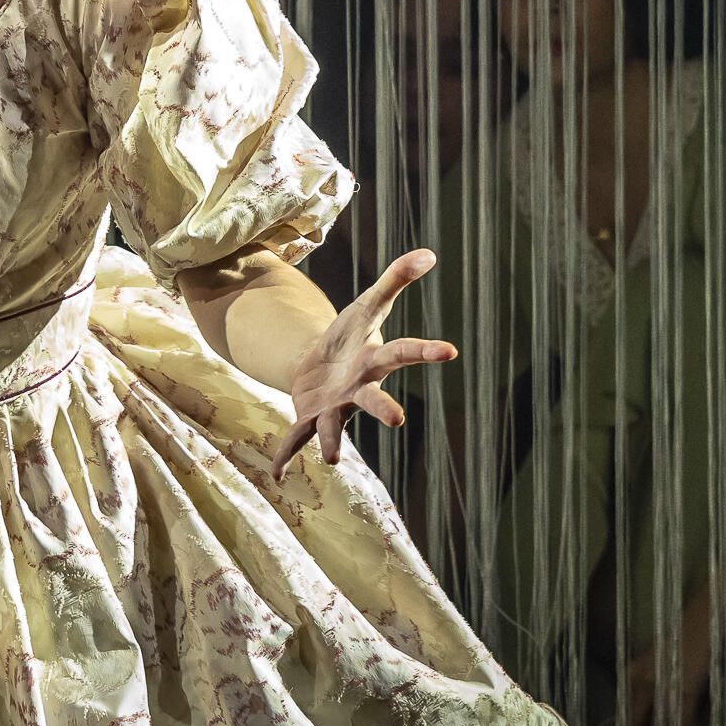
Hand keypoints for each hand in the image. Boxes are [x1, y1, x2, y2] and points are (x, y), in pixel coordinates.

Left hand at [271, 248, 456, 476]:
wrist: (320, 365)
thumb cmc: (350, 336)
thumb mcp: (368, 304)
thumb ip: (395, 279)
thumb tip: (429, 252)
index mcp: (374, 360)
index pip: (403, 352)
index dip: (425, 350)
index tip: (450, 351)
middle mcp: (359, 389)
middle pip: (374, 398)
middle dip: (383, 408)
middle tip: (398, 419)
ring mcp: (335, 407)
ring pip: (336, 425)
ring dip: (332, 440)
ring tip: (331, 458)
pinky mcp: (309, 417)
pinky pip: (297, 437)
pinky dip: (285, 454)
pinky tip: (274, 472)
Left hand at [600, 595, 715, 725]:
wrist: (710, 611)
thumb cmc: (687, 636)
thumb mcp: (660, 661)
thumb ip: (650, 687)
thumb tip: (653, 720)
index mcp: (632, 674)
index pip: (622, 719)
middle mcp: (640, 680)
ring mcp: (662, 684)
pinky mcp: (685, 687)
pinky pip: (678, 723)